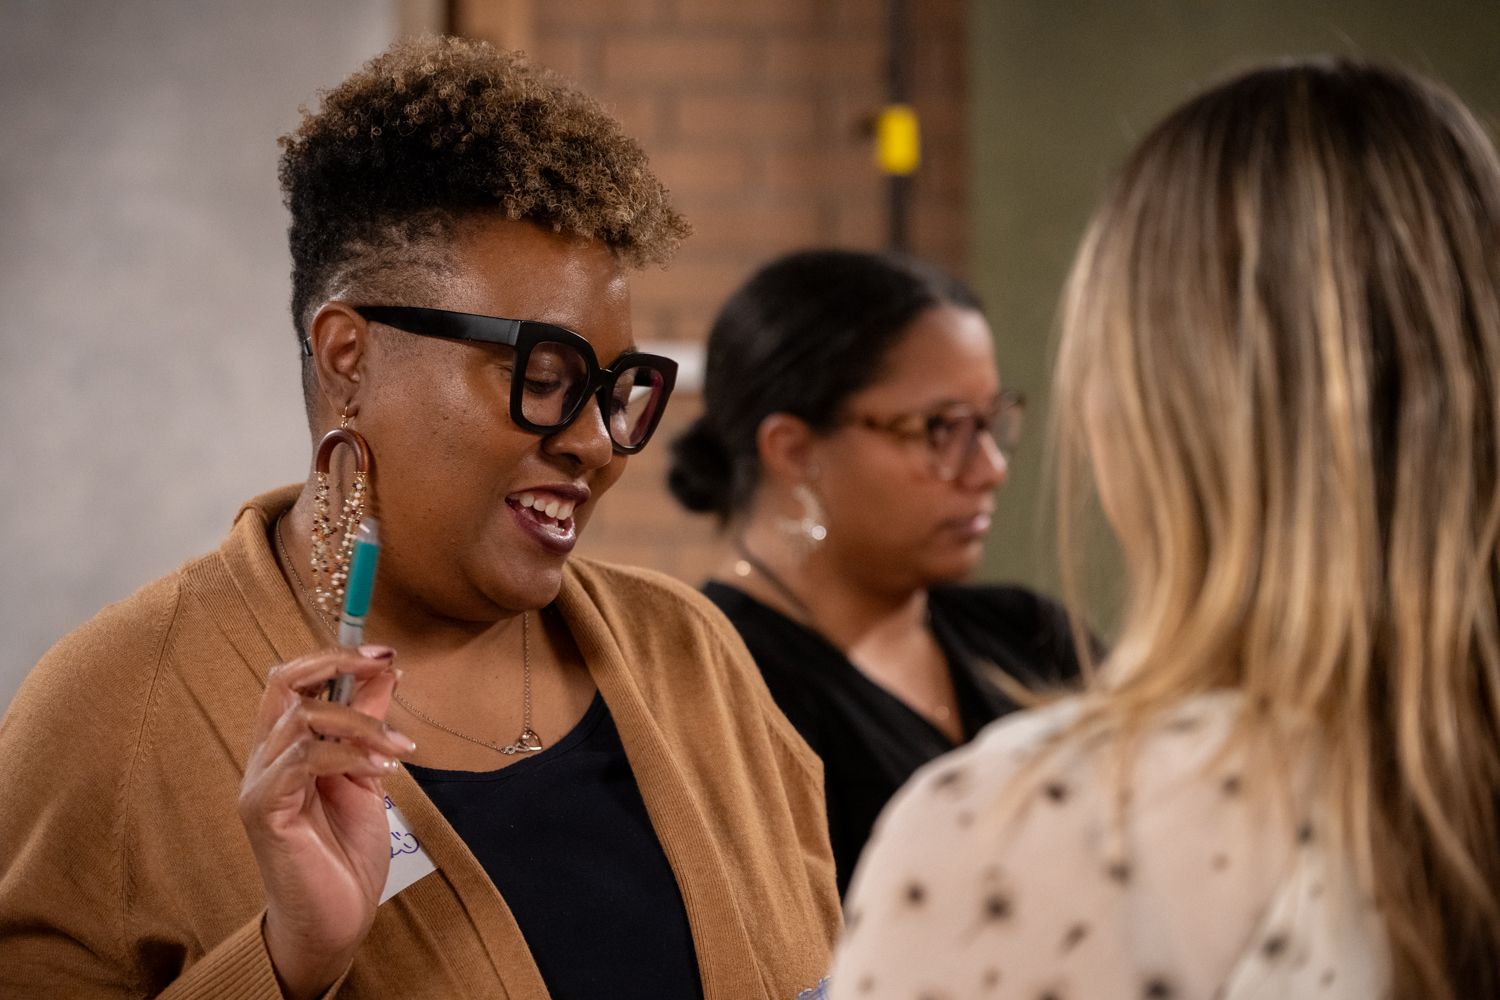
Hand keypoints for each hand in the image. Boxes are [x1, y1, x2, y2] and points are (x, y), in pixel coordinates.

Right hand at [238, 647, 414, 999]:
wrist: (336, 919)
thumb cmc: (347, 852)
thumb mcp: (369, 775)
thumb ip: (370, 725)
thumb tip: (386, 672)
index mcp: (286, 746)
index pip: (293, 678)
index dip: (335, 656)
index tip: (385, 652)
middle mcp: (264, 757)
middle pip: (283, 681)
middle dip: (337, 664)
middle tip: (385, 666)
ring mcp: (260, 783)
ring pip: (303, 719)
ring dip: (362, 725)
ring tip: (400, 751)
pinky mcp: (264, 810)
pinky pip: (303, 759)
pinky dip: (349, 755)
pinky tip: (382, 771)